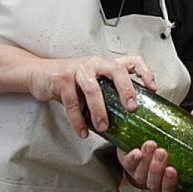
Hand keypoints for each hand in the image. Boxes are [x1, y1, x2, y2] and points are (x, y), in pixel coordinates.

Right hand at [26, 54, 156, 137]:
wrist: (39, 74)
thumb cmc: (70, 81)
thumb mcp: (92, 82)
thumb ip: (107, 92)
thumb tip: (127, 117)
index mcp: (105, 64)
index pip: (131, 61)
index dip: (144, 72)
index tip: (153, 87)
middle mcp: (94, 63)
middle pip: (116, 70)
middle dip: (127, 89)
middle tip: (132, 108)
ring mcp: (78, 70)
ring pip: (93, 89)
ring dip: (99, 110)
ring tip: (103, 126)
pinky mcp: (62, 80)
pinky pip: (72, 102)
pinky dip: (78, 120)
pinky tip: (83, 131)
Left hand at [117, 107, 192, 191]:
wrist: (146, 136)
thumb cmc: (170, 141)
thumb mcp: (183, 134)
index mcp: (169, 178)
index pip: (169, 188)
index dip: (170, 182)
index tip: (172, 170)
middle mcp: (154, 179)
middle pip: (154, 182)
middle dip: (156, 168)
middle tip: (161, 152)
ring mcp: (140, 172)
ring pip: (141, 175)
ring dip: (146, 161)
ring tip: (150, 145)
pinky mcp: (128, 162)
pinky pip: (128, 164)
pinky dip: (132, 159)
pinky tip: (136, 152)